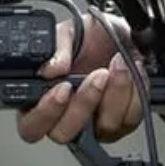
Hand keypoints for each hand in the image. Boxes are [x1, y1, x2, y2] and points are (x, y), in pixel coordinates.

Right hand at [15, 15, 145, 145]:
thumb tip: (52, 69)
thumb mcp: (68, 32)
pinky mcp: (122, 121)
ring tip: (117, 64)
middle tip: (97, 76)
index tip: (63, 88)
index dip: (45, 113)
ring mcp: (94, 122)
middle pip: (64, 133)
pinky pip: (129, 119)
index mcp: (40, 98)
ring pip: (102, 128)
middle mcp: (65, 116)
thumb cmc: (89, 36)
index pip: (31, 125)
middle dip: (82, 104)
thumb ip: (56, 49)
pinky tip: (131, 69)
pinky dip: (133, 93)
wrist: (121, 32)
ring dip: (113, 96)